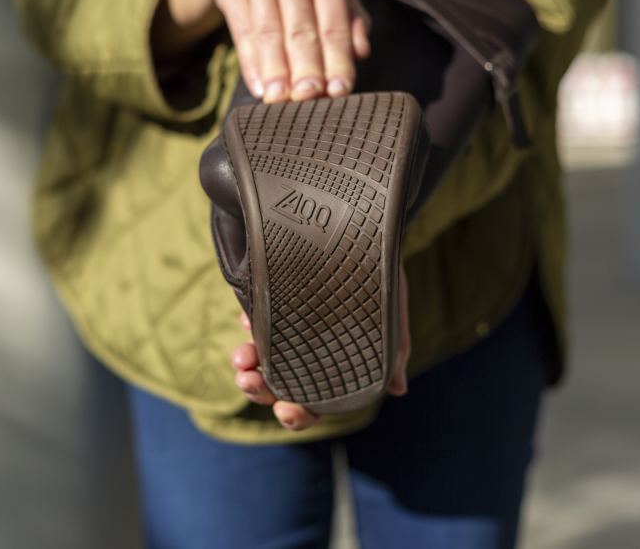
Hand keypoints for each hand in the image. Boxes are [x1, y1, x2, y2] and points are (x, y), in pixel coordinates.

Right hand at [153, 0, 369, 101]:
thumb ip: (351, 20)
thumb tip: (361, 53)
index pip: (333, 22)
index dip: (337, 59)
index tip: (339, 91)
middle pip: (300, 28)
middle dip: (306, 67)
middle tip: (308, 98)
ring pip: (269, 31)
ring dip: (275, 69)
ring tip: (279, 99)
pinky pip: (242, 31)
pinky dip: (250, 63)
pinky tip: (258, 88)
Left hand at [230, 266, 410, 430]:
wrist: (364, 225)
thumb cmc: (382, 273)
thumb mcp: (390, 312)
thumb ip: (392, 352)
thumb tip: (397, 389)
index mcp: (334, 364)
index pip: (314, 402)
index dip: (298, 414)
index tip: (286, 410)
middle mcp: (307, 349)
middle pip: (278, 385)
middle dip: (259, 389)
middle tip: (249, 382)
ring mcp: (286, 325)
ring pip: (259, 358)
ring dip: (245, 363)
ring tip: (241, 358)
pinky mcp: (270, 298)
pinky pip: (253, 319)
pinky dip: (249, 324)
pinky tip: (249, 319)